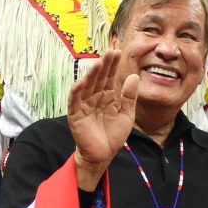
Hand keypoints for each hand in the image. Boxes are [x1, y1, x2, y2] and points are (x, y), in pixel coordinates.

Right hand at [67, 49, 138, 190]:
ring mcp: (84, 105)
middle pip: (99, 78)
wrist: (103, 155)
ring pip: (87, 86)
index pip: (109, 77)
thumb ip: (129, 97)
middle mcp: (94, 97)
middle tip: (110, 51)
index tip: (118, 51)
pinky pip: (74, 101)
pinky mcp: (75, 115)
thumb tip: (133, 76)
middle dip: (104, 65)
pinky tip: (81, 82)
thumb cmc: (113, 136)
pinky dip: (76, 91)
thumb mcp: (126, 115)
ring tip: (99, 63)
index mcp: (107, 96)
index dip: (113, 65)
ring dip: (92, 74)